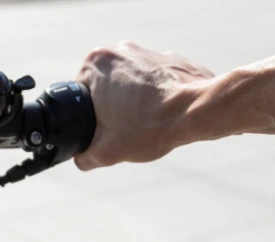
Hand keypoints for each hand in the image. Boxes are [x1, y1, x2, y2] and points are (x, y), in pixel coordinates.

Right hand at [74, 41, 215, 169]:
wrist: (197, 112)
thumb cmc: (150, 127)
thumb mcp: (106, 152)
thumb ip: (84, 157)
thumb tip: (81, 158)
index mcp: (95, 64)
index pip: (78, 96)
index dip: (87, 119)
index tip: (102, 131)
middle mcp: (119, 50)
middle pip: (104, 89)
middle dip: (110, 110)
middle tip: (124, 129)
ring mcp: (147, 51)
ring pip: (129, 85)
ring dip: (133, 104)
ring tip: (145, 123)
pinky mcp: (171, 58)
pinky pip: (153, 82)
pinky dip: (155, 98)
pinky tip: (161, 115)